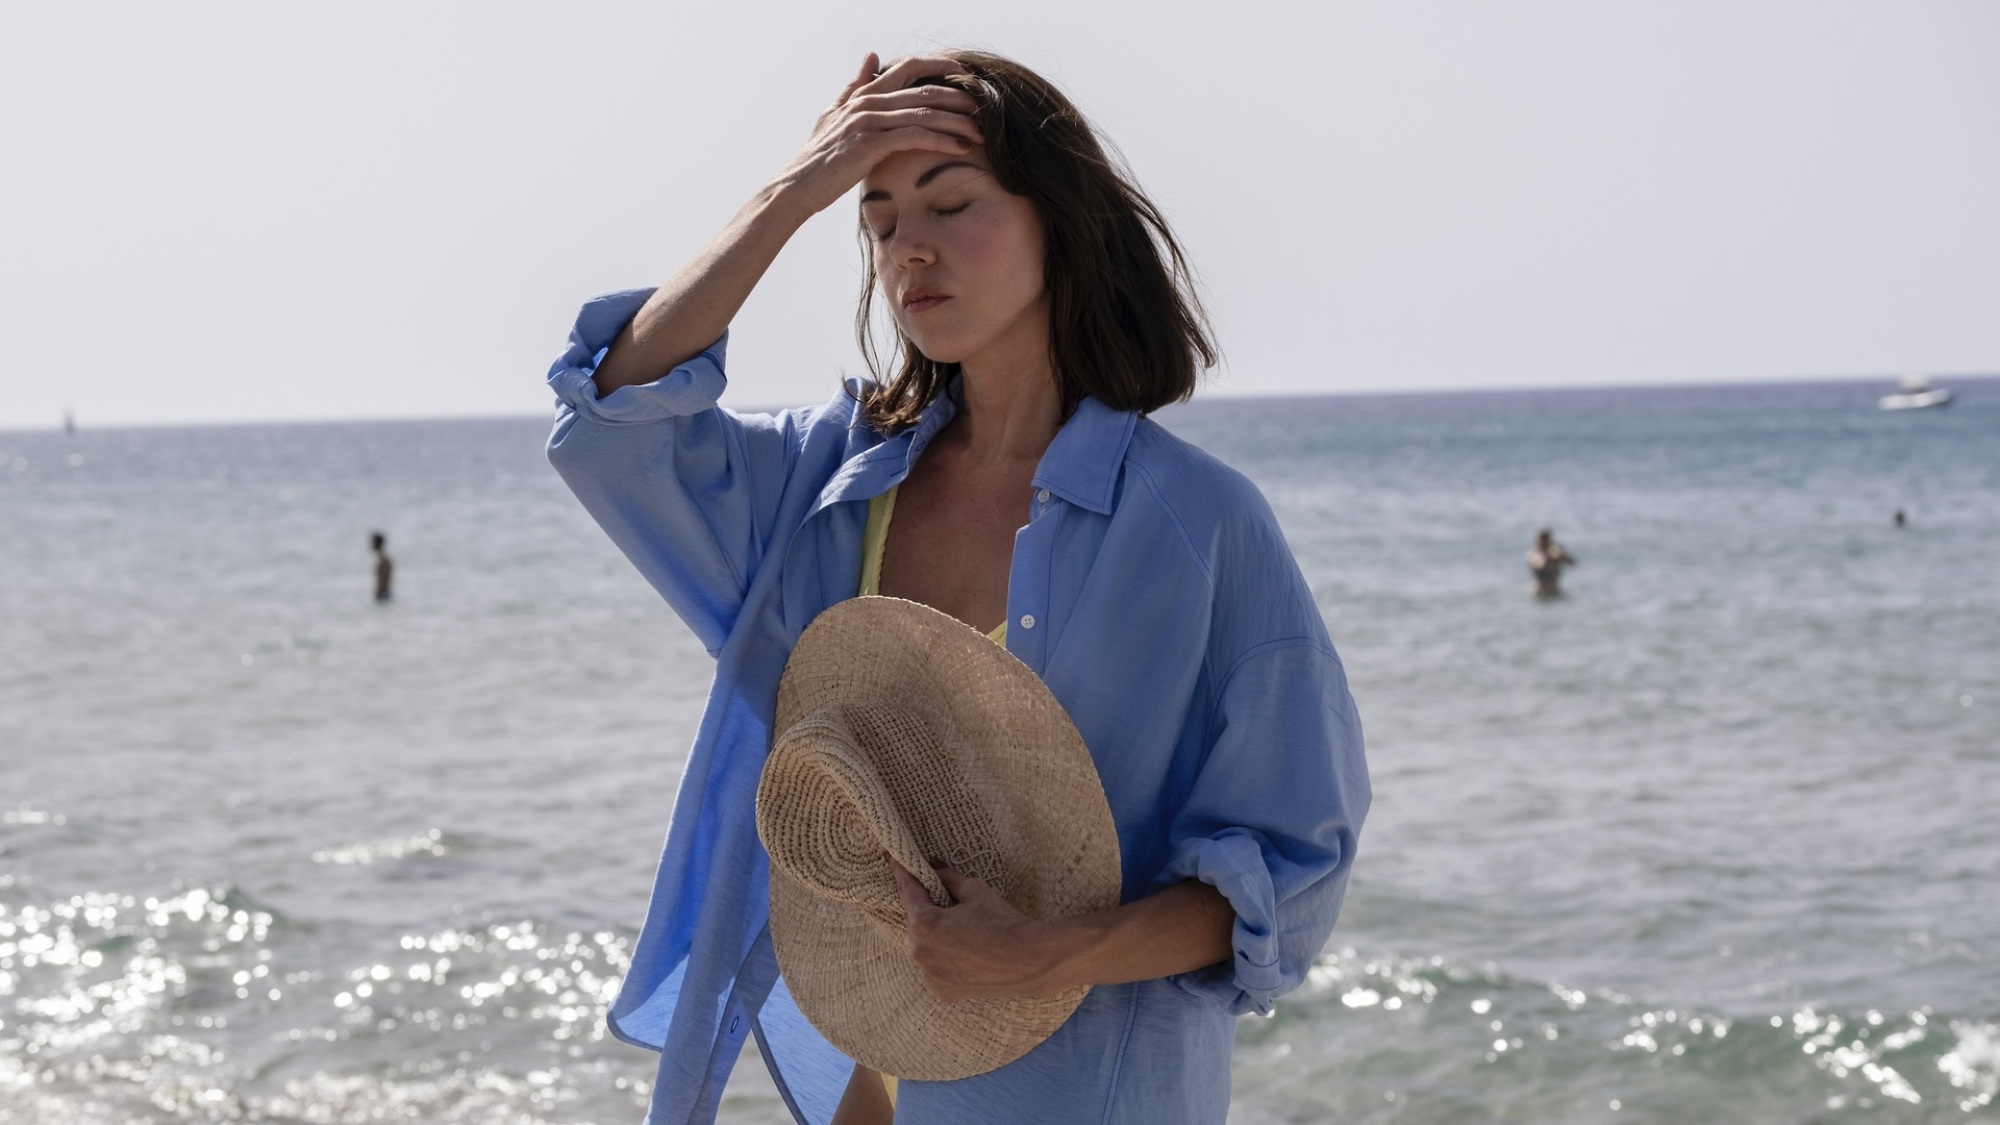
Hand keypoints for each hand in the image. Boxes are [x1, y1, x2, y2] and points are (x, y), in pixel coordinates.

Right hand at [771, 53, 986, 219]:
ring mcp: (869, 121)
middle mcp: (868, 101)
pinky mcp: (871, 144)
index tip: (966, 74)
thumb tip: (872, 56)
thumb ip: (855, 86)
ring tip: (981, 131)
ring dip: (957, 121)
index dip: (940, 66)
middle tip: (984, 106)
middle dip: (959, 96)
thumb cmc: (819, 157)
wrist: (797, 186)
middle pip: (924, 89)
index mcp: (865, 93)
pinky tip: (962, 148)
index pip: (910, 67)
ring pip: (924, 112)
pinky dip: (942, 140)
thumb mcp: (834, 114)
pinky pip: (915, 136)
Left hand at [889, 857, 1075, 1001]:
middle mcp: (919, 953)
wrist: (1030, 961)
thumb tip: (932, 864)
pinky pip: (935, 969)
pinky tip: (964, 953)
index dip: (902, 872)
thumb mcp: (974, 891)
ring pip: (924, 948)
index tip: (893, 859)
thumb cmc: (1002, 921)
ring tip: (959, 930)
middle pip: (915, 922)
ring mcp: (930, 976)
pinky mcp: (942, 991)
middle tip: (940, 897)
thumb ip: (947, 877)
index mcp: (923, 924)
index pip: (907, 891)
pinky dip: (943, 959)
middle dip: (925, 909)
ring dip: (933, 937)